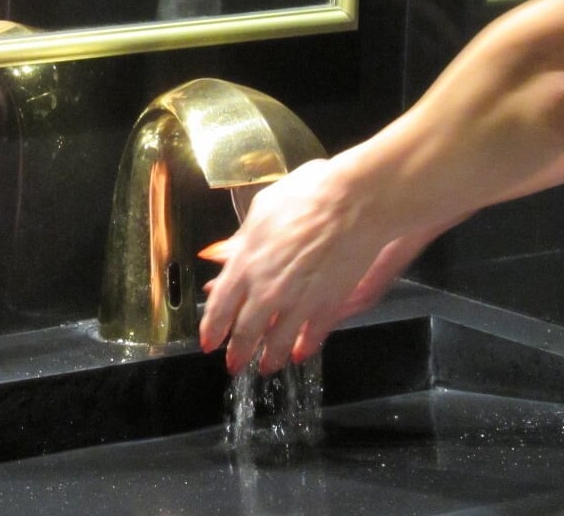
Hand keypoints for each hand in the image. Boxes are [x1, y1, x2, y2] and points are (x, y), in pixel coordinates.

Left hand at [200, 158, 414, 374]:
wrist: (354, 203)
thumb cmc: (309, 196)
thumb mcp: (262, 209)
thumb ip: (242, 238)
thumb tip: (221, 252)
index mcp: (245, 263)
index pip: (220, 307)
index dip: (212, 329)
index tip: (209, 342)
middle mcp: (266, 290)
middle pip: (245, 331)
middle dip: (237, 352)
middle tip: (233, 365)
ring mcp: (298, 302)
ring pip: (276, 341)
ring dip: (268, 358)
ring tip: (265, 368)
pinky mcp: (327, 306)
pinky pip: (311, 335)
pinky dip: (303, 347)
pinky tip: (299, 354)